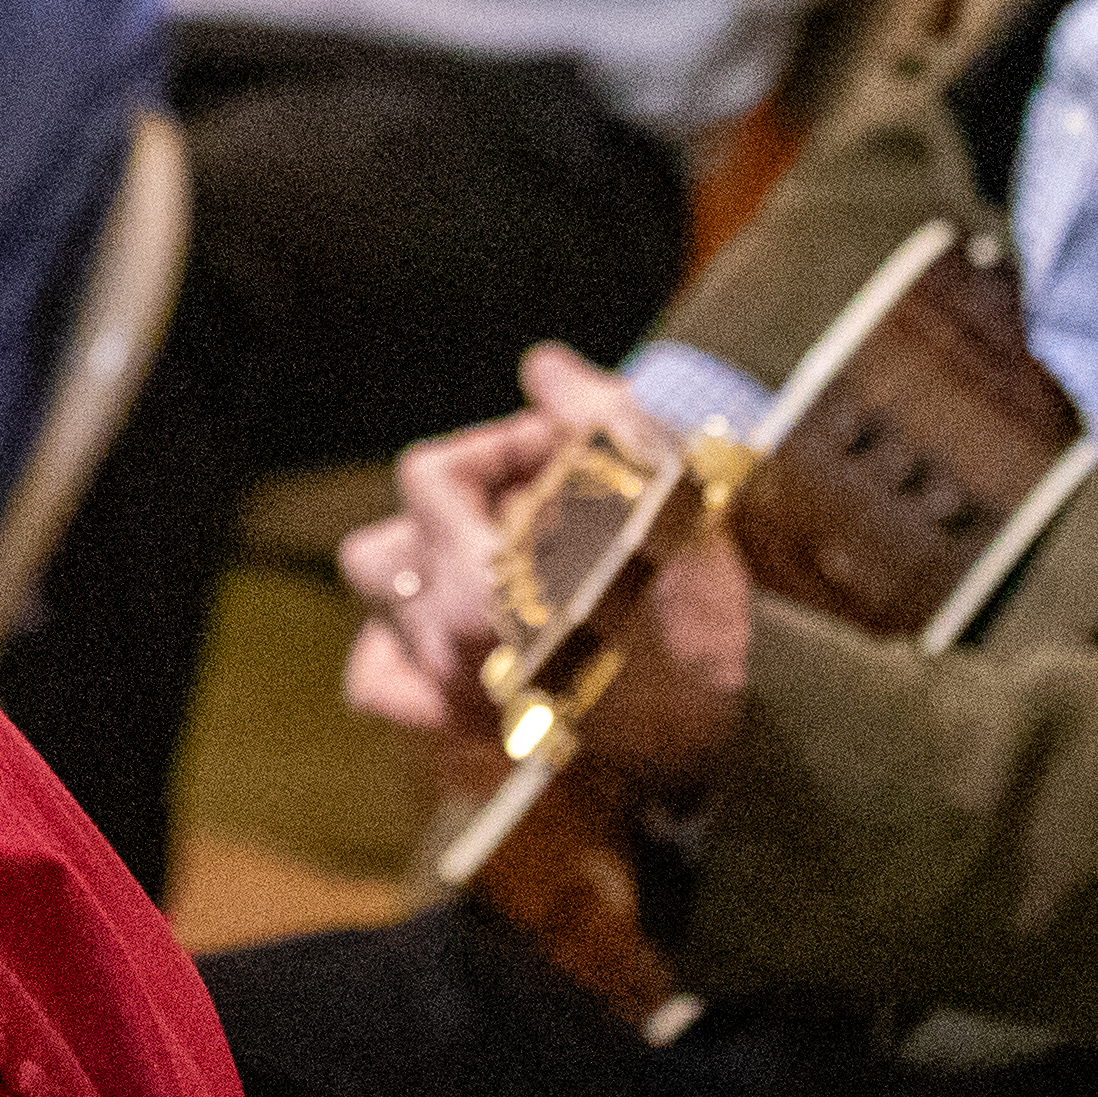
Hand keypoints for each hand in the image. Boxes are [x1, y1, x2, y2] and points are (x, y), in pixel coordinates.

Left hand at [333, 351, 757, 800]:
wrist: (721, 728)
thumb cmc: (693, 612)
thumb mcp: (664, 493)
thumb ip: (594, 415)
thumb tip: (541, 367)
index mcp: (481, 584)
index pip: (432, 473)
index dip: (500, 443)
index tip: (565, 449)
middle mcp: (446, 641)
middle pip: (401, 525)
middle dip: (461, 495)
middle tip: (537, 499)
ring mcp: (447, 686)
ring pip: (377, 591)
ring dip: (422, 554)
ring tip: (492, 547)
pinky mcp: (460, 722)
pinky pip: (376, 680)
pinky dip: (396, 641)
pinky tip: (448, 617)